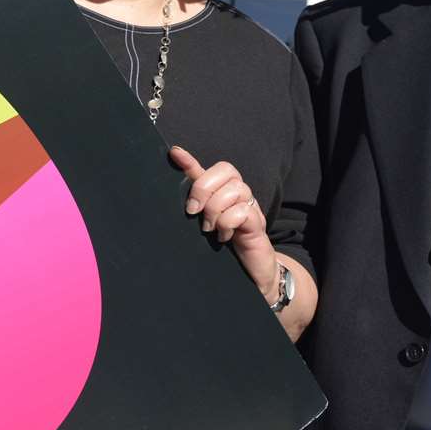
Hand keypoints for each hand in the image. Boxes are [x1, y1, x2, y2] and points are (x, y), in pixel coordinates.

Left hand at [169, 145, 279, 304]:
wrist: (254, 276)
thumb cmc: (228, 249)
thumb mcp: (206, 226)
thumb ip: (195, 209)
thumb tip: (171, 195)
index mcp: (224, 193)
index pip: (210, 169)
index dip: (191, 160)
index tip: (174, 153)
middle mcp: (240, 196)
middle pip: (226, 170)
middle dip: (203, 189)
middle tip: (193, 212)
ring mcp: (251, 208)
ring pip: (235, 189)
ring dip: (215, 210)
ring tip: (210, 229)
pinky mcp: (258, 224)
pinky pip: (242, 211)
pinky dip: (228, 224)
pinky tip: (224, 237)